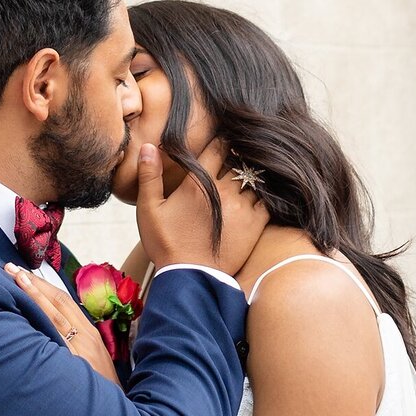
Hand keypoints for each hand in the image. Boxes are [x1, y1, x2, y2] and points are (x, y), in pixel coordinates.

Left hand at [5, 261, 120, 384]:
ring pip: (54, 316)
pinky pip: (54, 341)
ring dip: (33, 295)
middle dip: (34, 283)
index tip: (23, 272)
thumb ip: (73, 341)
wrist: (115, 411)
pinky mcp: (73, 365)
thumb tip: (49, 327)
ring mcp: (79, 351)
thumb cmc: (100, 386)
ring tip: (15, 279)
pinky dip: (40, 323)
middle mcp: (85, 337)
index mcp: (90, 333)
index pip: (64, 301)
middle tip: (11, 269)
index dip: (43, 284)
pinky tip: (23, 315)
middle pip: (58, 302)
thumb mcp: (90, 358)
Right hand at [135, 141, 266, 275]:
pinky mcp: (255, 225)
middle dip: (237, 156)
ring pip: (254, 179)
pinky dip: (264, 194)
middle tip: (235, 155)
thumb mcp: (149, 209)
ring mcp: (242, 207)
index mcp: (199, 182)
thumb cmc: (165, 243)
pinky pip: (267, 200)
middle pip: (239, 161)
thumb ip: (150, 176)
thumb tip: (149, 145)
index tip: (223, 138)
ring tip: (246, 176)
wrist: (190, 278)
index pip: (218, 148)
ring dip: (250, 176)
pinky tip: (258, 195)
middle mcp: (224, 190)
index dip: (222, 140)